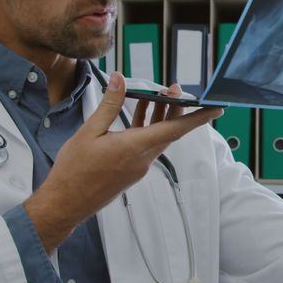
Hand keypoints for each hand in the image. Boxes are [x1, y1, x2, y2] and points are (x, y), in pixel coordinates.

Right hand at [23, 72, 222, 251]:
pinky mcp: (131, 171)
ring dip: (160, 117)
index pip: (175, 129)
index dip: (197, 117)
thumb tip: (120, 80)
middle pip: (169, 130)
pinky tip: (138, 114)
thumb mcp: (89, 132)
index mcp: (135, 148)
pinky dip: (146, 128)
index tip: (216, 108)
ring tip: (157, 95)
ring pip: (157, 137)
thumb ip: (109, 105)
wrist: (66, 203)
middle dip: (176, 108)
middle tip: (174, 87)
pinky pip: (146, 145)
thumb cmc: (74, 171)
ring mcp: (138, 167)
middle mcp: (142, 159)